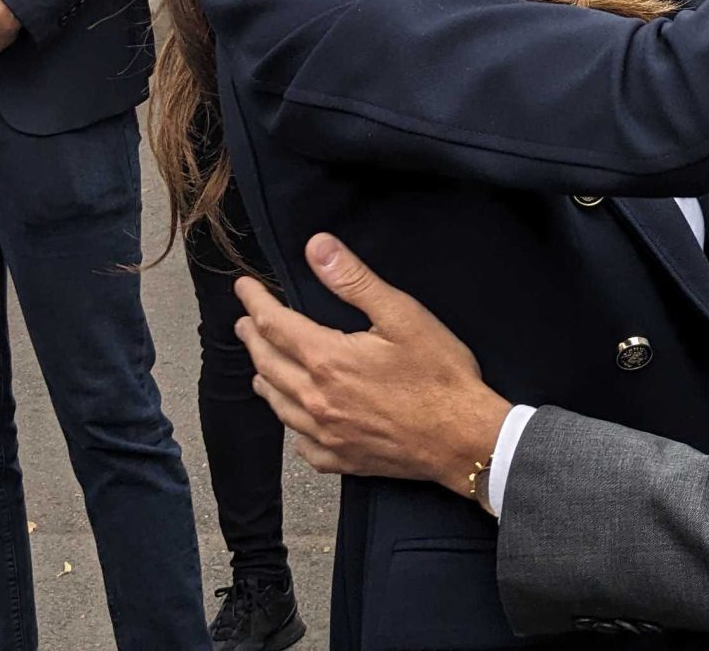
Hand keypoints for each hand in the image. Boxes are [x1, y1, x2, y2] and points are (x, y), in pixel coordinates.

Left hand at [235, 233, 510, 487]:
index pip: (274, 325)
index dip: (255, 303)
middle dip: (253, 339)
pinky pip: (302, 444)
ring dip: (265, 379)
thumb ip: (355, 281)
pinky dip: (292, 426)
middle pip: (268, 364)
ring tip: (259, 368)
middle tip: (244, 323)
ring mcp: (327, 434)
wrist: (464, 438)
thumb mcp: (402, 316)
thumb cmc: (440, 376)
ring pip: (279, 405)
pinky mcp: (343, 459)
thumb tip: (317, 248)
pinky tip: (297, 421)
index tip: (244, 288)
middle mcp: (317, 400)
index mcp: (328, 360)